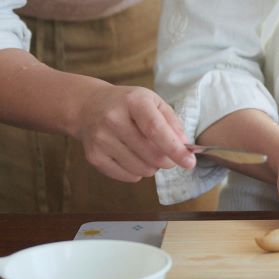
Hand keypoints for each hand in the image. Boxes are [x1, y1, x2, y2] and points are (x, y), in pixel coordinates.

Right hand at [72, 84, 196, 181]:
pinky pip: (127, 177)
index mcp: (133, 101)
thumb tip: (185, 147)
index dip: (175, 149)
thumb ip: (171, 122)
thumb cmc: (127, 104)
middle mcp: (114, 119)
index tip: (190, 162)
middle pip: (151, 154)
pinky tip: (133, 157)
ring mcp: (101, 139)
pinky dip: (137, 172)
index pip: (156, 130)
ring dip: (152, 167)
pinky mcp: (94, 157)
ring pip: (141, 169)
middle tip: (168, 156)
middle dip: (167, 161)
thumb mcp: (152, 101)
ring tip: (147, 152)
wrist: (88, 106)